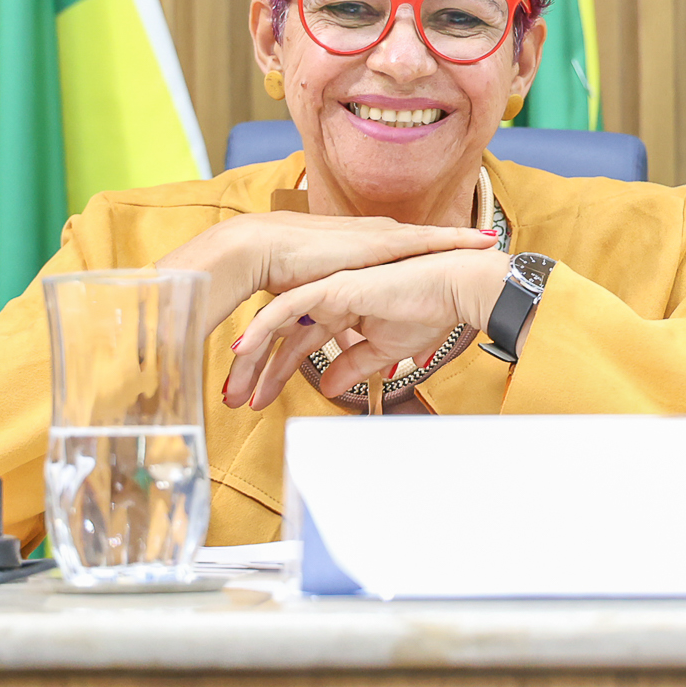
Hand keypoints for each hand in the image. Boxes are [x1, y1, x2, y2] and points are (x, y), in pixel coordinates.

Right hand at [161, 212, 499, 335]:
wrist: (263, 249)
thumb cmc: (281, 274)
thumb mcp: (318, 308)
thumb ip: (336, 335)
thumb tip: (342, 363)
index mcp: (356, 256)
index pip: (398, 257)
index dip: (424, 260)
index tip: (449, 266)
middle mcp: (370, 242)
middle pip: (419, 244)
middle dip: (454, 245)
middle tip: (489, 245)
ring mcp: (375, 238)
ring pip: (428, 238)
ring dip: (459, 240)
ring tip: (492, 242)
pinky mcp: (377, 240)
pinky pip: (425, 238)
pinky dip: (452, 238)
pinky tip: (476, 238)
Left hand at [224, 248, 508, 408]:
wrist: (452, 288)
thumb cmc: (428, 311)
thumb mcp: (384, 350)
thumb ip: (352, 366)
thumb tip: (331, 388)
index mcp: (340, 311)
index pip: (299, 346)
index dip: (277, 374)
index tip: (258, 401)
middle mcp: (327, 299)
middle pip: (281, 338)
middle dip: (257, 372)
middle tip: (237, 400)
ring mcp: (325, 290)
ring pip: (277, 326)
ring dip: (253, 359)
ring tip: (233, 390)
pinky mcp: (329, 286)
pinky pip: (285, 308)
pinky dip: (261, 328)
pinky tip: (241, 349)